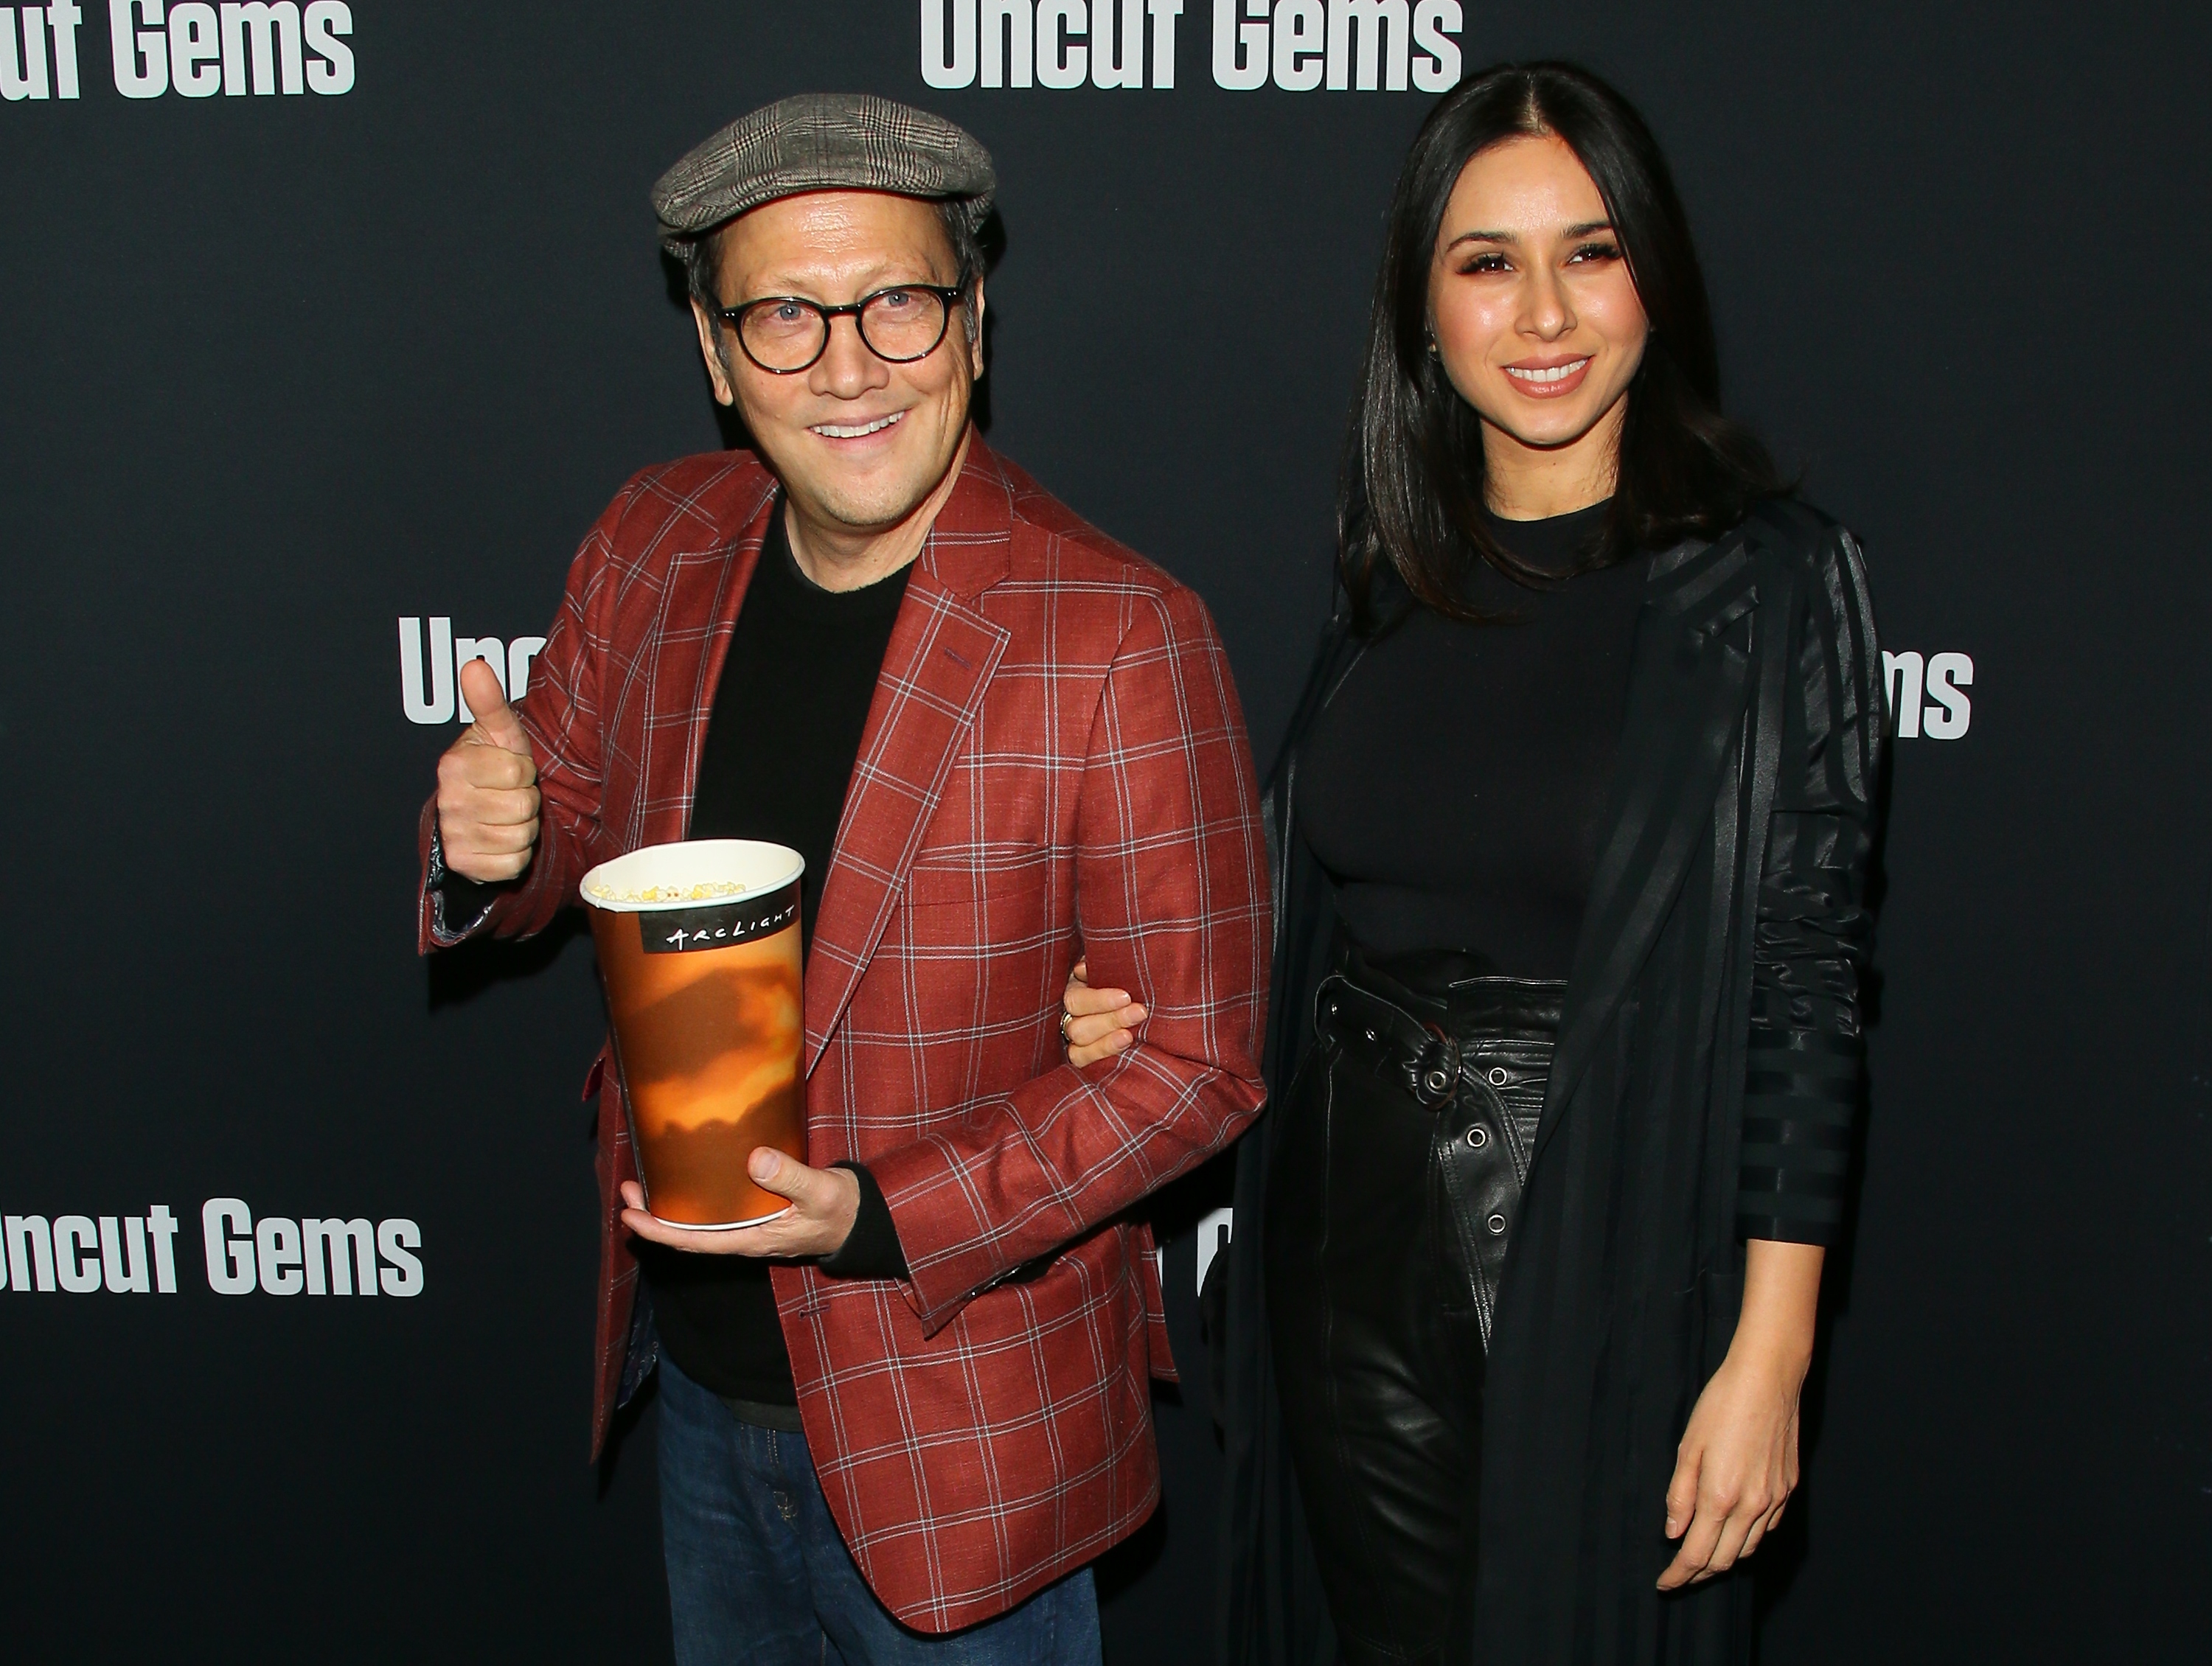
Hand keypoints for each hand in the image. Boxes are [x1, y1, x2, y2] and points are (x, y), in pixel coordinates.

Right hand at [435, 659, 539, 881]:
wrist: (476, 813)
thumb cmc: (493, 767)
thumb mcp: (497, 732)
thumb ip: (488, 701)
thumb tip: (474, 665)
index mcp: (454, 765)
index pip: (518, 772)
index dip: (524, 770)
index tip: (511, 769)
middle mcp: (448, 801)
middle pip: (523, 806)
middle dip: (526, 799)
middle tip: (511, 794)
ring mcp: (454, 835)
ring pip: (521, 836)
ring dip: (525, 827)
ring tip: (508, 814)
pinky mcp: (464, 865)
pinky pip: (513, 863)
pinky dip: (517, 854)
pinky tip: (503, 838)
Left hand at [619, 1150, 859, 1258]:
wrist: (861, 1218)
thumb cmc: (841, 1209)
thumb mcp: (820, 1192)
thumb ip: (790, 1177)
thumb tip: (754, 1159)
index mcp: (752, 1239)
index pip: (695, 1241)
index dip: (659, 1230)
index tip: (630, 1214)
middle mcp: (743, 1236)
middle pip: (689, 1232)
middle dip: (655, 1214)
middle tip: (627, 1188)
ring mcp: (749, 1226)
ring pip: (700, 1220)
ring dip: (671, 1203)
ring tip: (645, 1180)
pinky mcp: (756, 1212)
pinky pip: (716, 1210)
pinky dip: (695, 1195)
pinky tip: (688, 1176)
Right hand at [1061, 958, 1146, 1067]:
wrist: (1135, 1005)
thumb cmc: (1124, 983)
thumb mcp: (1112, 970)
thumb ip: (1098, 966)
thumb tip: (1083, 969)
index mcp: (1074, 992)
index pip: (1076, 1000)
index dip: (1099, 1000)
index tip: (1126, 997)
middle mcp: (1068, 1017)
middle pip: (1078, 1026)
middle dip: (1111, 1020)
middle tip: (1139, 1013)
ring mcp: (1073, 1041)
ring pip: (1079, 1047)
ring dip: (1107, 1041)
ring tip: (1130, 1035)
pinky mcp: (1081, 1059)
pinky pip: (1084, 1062)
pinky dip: (1104, 1054)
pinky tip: (1125, 1045)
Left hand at [1657, 1335, 1808, 1588]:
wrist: (1767, 1380)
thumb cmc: (1722, 1406)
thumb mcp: (1688, 1448)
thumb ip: (1680, 1495)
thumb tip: (1673, 1533)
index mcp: (1721, 1496)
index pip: (1697, 1553)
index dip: (1679, 1575)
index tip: (1665, 1584)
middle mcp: (1752, 1506)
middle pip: (1725, 1560)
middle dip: (1700, 1573)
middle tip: (1680, 1573)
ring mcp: (1775, 1499)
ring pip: (1749, 1549)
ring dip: (1725, 1559)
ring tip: (1703, 1556)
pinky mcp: (1789, 1490)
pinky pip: (1767, 1529)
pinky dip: (1748, 1538)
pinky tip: (1734, 1530)